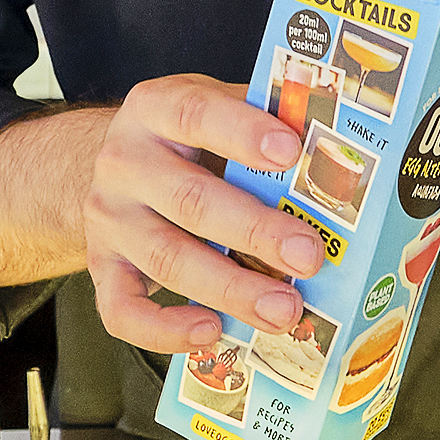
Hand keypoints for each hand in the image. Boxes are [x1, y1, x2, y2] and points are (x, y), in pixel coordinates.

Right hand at [82, 74, 325, 353]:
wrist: (117, 167)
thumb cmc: (188, 139)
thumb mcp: (218, 107)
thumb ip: (265, 120)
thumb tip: (338, 150)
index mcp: (156, 109)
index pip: (196, 113)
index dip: (242, 131)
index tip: (291, 151)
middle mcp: (124, 162)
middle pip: (190, 200)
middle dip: (255, 232)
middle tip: (309, 256)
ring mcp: (108, 220)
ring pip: (167, 260)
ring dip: (231, 289)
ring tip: (284, 309)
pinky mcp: (101, 268)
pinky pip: (122, 310)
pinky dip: (165, 330)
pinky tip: (213, 332)